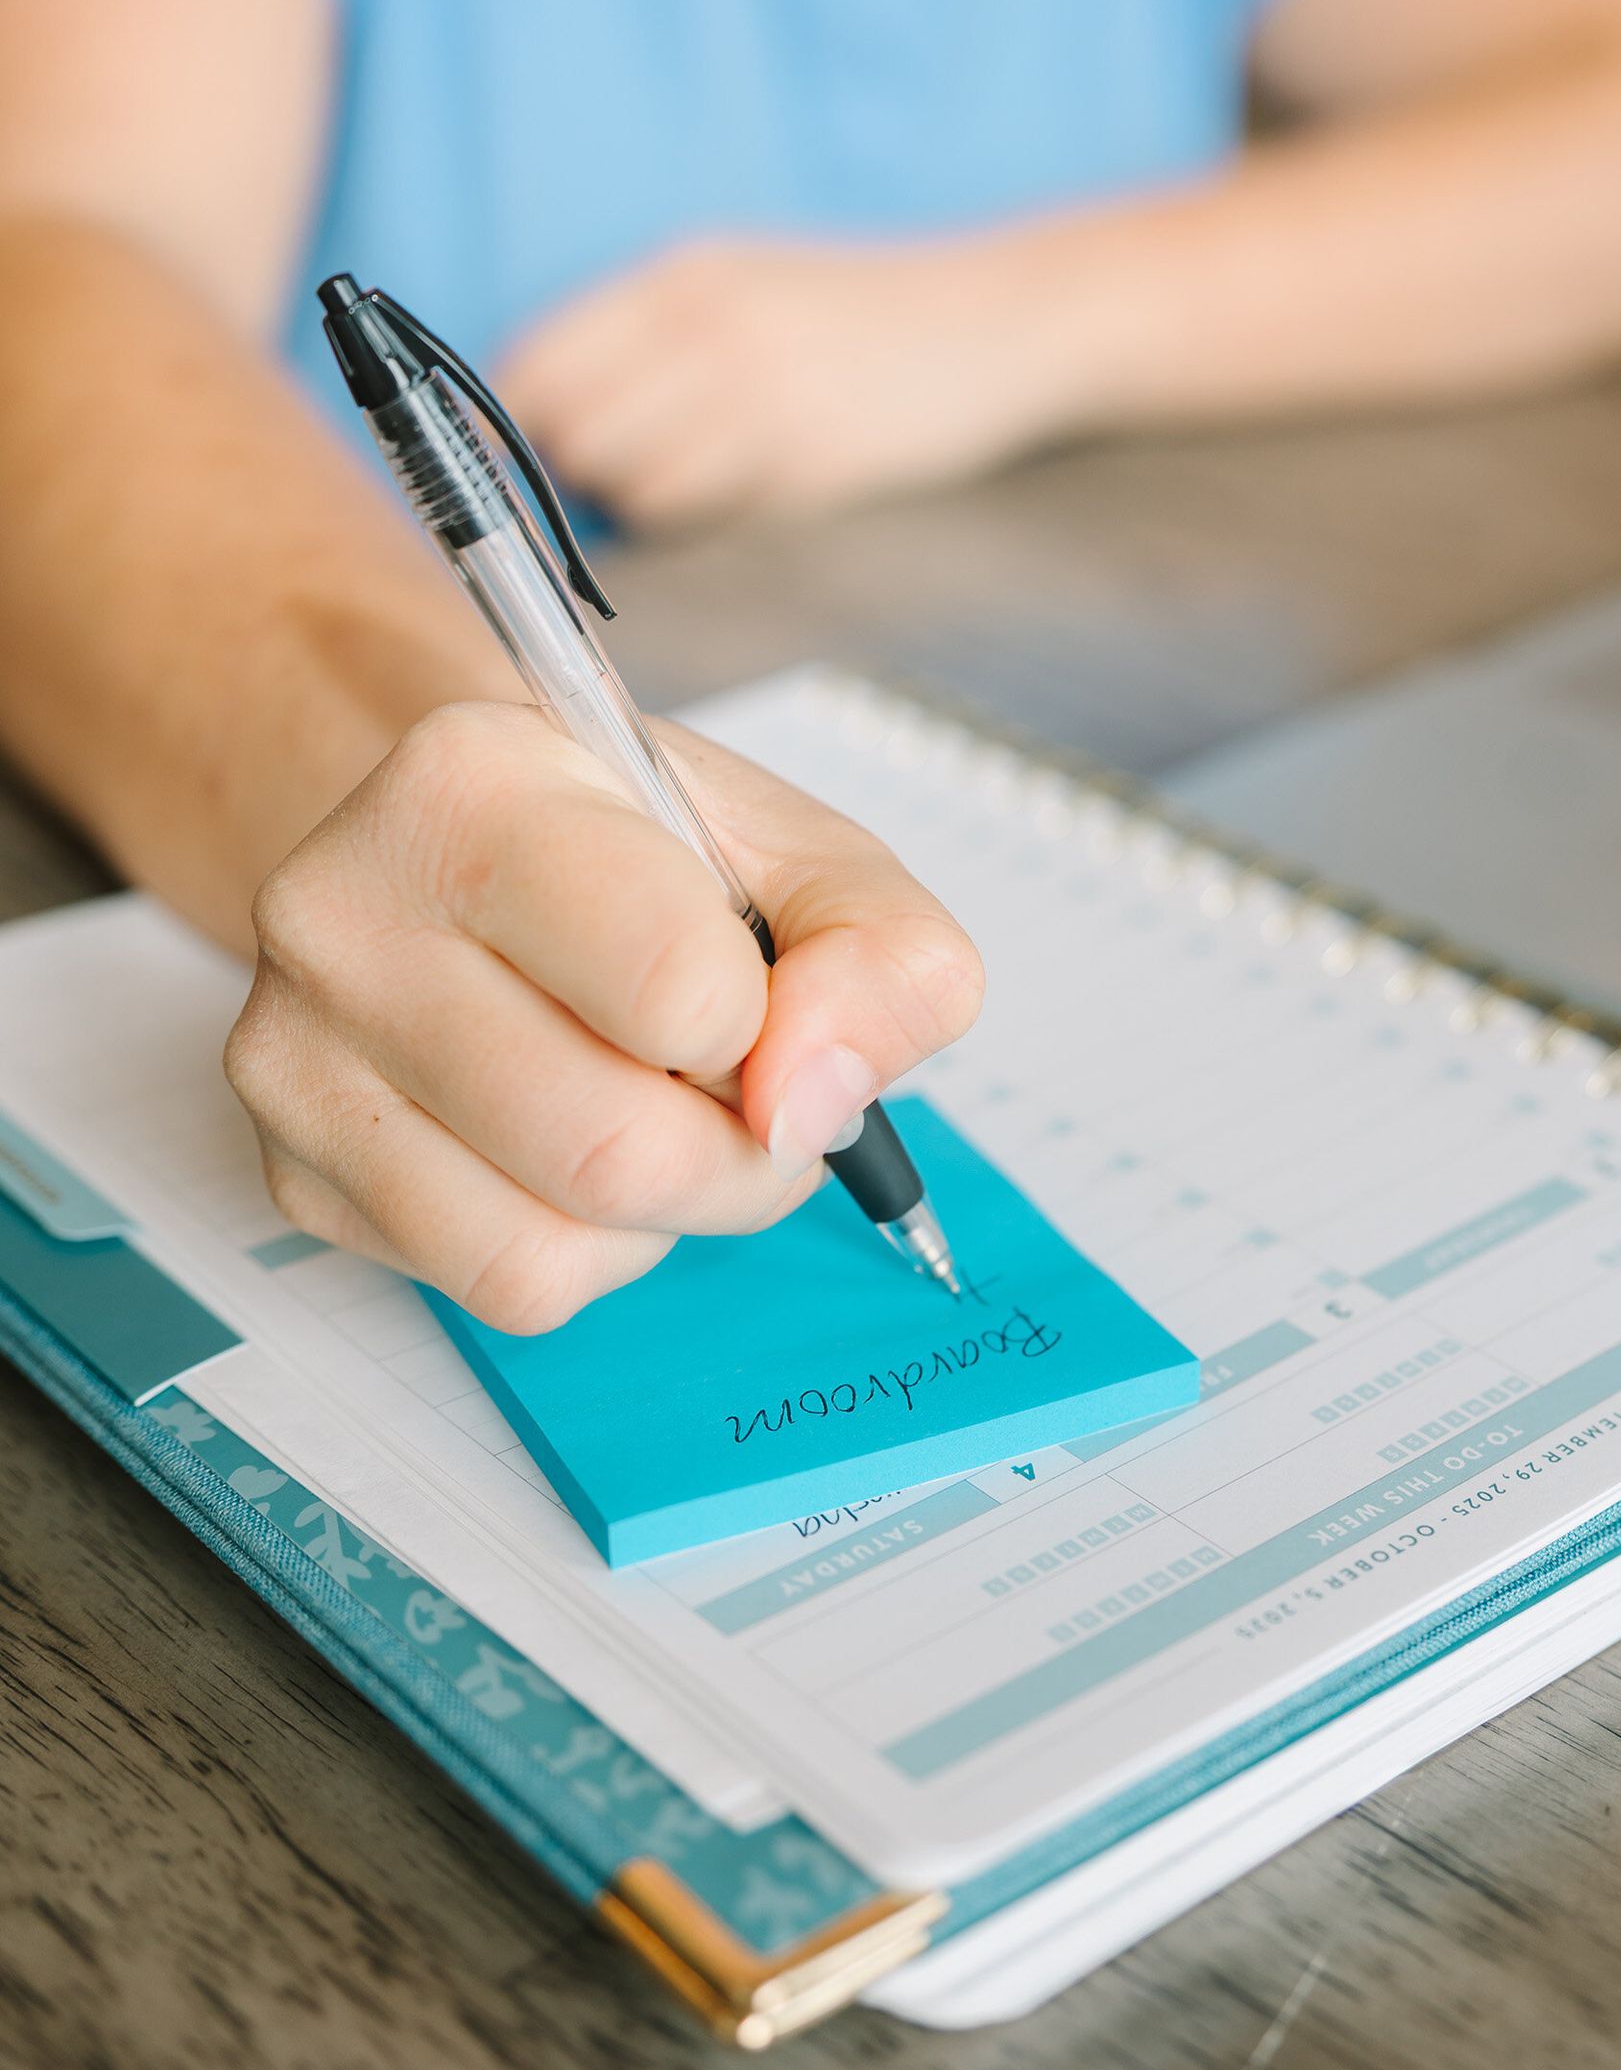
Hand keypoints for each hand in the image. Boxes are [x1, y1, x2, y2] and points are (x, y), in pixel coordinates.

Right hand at [223, 701, 983, 1331]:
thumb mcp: (807, 859)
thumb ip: (882, 958)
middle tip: (747, 1097)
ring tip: (661, 1110)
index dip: (767, 1027)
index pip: (679, 991)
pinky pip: (495, 1287)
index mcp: (472, 782)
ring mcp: (294, 1046)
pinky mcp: (290, 1164)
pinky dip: (587, 1253)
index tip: (755, 993)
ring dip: (667, 1216)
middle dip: (738, 1160)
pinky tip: (575, 1157)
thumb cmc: (649, 858)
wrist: (474, 857)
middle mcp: (344, 908)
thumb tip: (814, 1105)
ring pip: (549, 1247)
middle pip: (614, 1149)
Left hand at [494, 232, 1088, 528]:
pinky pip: (697, 513)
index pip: (533, 363)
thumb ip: (652, 339)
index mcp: (682, 276)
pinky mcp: (804, 456)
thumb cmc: (870, 315)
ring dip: (638, 506)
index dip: (513, 428)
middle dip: (574, 474)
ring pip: (622, 482)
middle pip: (563, 430)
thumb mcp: (750, 284)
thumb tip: (551, 424)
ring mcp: (756, 391)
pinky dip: (699, 522)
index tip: (528, 462)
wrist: (1003, 320)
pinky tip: (752, 493)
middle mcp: (704, 325)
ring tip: (700, 486)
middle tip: (622, 484)